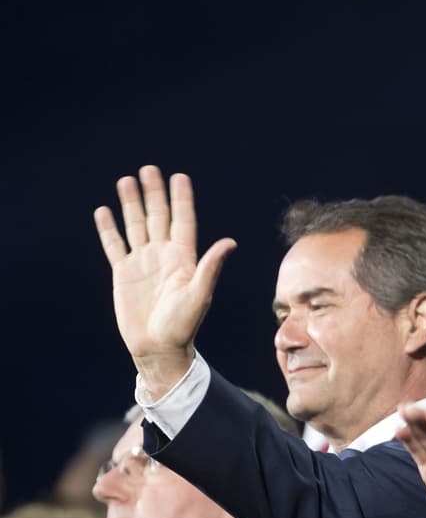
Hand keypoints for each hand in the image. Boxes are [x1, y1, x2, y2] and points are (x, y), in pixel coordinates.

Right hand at [94, 166, 235, 397]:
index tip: (179, 176)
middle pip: (158, 217)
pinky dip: (109, 229)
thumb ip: (211, 267)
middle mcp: (164, 255)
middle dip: (154, 193)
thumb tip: (229, 242)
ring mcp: (143, 263)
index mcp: (184, 258)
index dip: (181, 199)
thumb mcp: (200, 294)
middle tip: (148, 169)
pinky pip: (115, 246)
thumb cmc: (184, 325)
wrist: (159, 347)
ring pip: (136, 226)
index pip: (183, 221)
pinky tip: (104, 212)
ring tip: (126, 181)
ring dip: (131, 204)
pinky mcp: (124, 274)